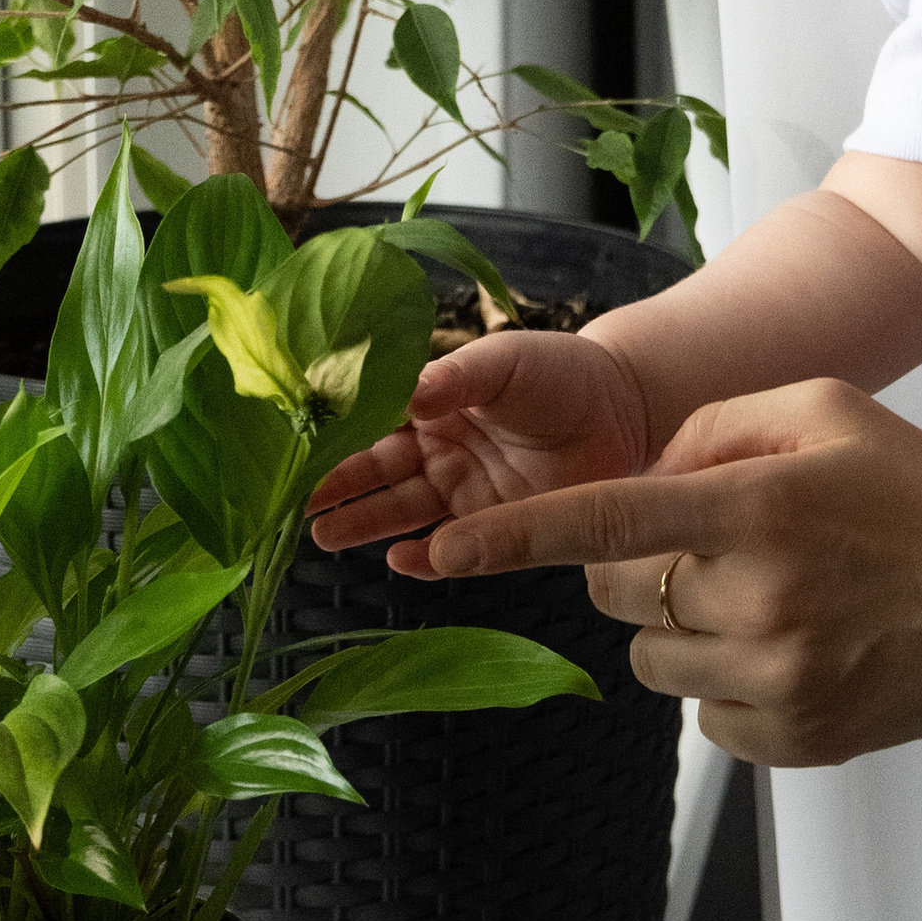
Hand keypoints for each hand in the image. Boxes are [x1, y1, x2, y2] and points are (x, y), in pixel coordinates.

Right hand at [308, 325, 652, 554]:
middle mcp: (438, 449)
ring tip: (322, 533)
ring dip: (363, 521)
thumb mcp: (504, 361)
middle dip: (336, 486)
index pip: (371, 420)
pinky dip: (425, 557)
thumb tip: (405, 389)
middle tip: (296, 502)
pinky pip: (452, 547)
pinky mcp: (496, 525)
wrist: (626, 407)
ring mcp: (464, 490)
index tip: (295, 445)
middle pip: (376, 471)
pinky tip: (399, 559)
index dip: (335, 434)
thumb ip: (455, 377)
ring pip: (402, 509)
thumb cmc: (561, 371)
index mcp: (432, 404)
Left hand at [391, 375, 921, 766]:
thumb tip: (644, 468)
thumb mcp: (829, 412)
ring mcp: (772, 679)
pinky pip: (703, 714)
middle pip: (619, 592)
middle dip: (642, 564)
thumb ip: (720, 423)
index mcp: (756, 508)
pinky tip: (799, 649)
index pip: (605, 518)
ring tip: (776, 599)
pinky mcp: (789, 740)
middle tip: (723, 544)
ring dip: (686, 625)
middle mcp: (753, 599)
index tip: (441, 553)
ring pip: (653, 658)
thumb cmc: (920, 496)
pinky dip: (729, 681)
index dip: (512, 539)